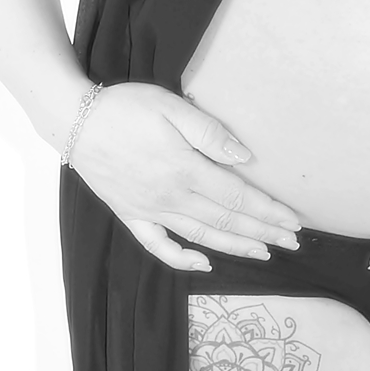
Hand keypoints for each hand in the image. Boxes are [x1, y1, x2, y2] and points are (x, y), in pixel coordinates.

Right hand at [68, 82, 303, 270]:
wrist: (75, 120)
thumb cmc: (126, 107)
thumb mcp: (171, 107)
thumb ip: (209, 133)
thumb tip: (245, 156)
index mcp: (185, 170)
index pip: (238, 197)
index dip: (268, 211)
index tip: (294, 222)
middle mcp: (171, 198)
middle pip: (226, 221)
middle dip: (263, 232)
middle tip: (292, 242)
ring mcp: (150, 211)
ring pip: (201, 237)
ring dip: (236, 247)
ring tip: (264, 252)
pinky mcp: (131, 215)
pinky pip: (160, 247)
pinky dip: (183, 260)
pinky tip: (204, 263)